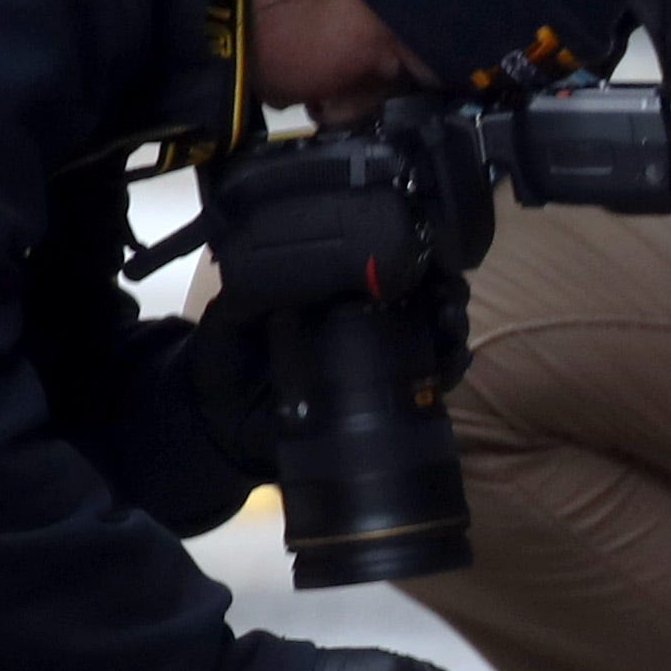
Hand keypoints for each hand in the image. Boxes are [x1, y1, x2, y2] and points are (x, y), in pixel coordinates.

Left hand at [184, 271, 466, 482]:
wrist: (219, 423)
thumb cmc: (226, 357)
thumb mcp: (233, 314)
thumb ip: (254, 289)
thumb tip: (283, 260)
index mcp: (332, 291)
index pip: (382, 264)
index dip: (412, 253)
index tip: (428, 247)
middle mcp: (361, 319)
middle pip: (420, 296)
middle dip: (444, 286)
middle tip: (447, 285)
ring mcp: (376, 359)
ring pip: (431, 335)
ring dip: (451, 324)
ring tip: (450, 317)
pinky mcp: (382, 399)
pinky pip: (425, 384)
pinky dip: (446, 371)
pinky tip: (450, 359)